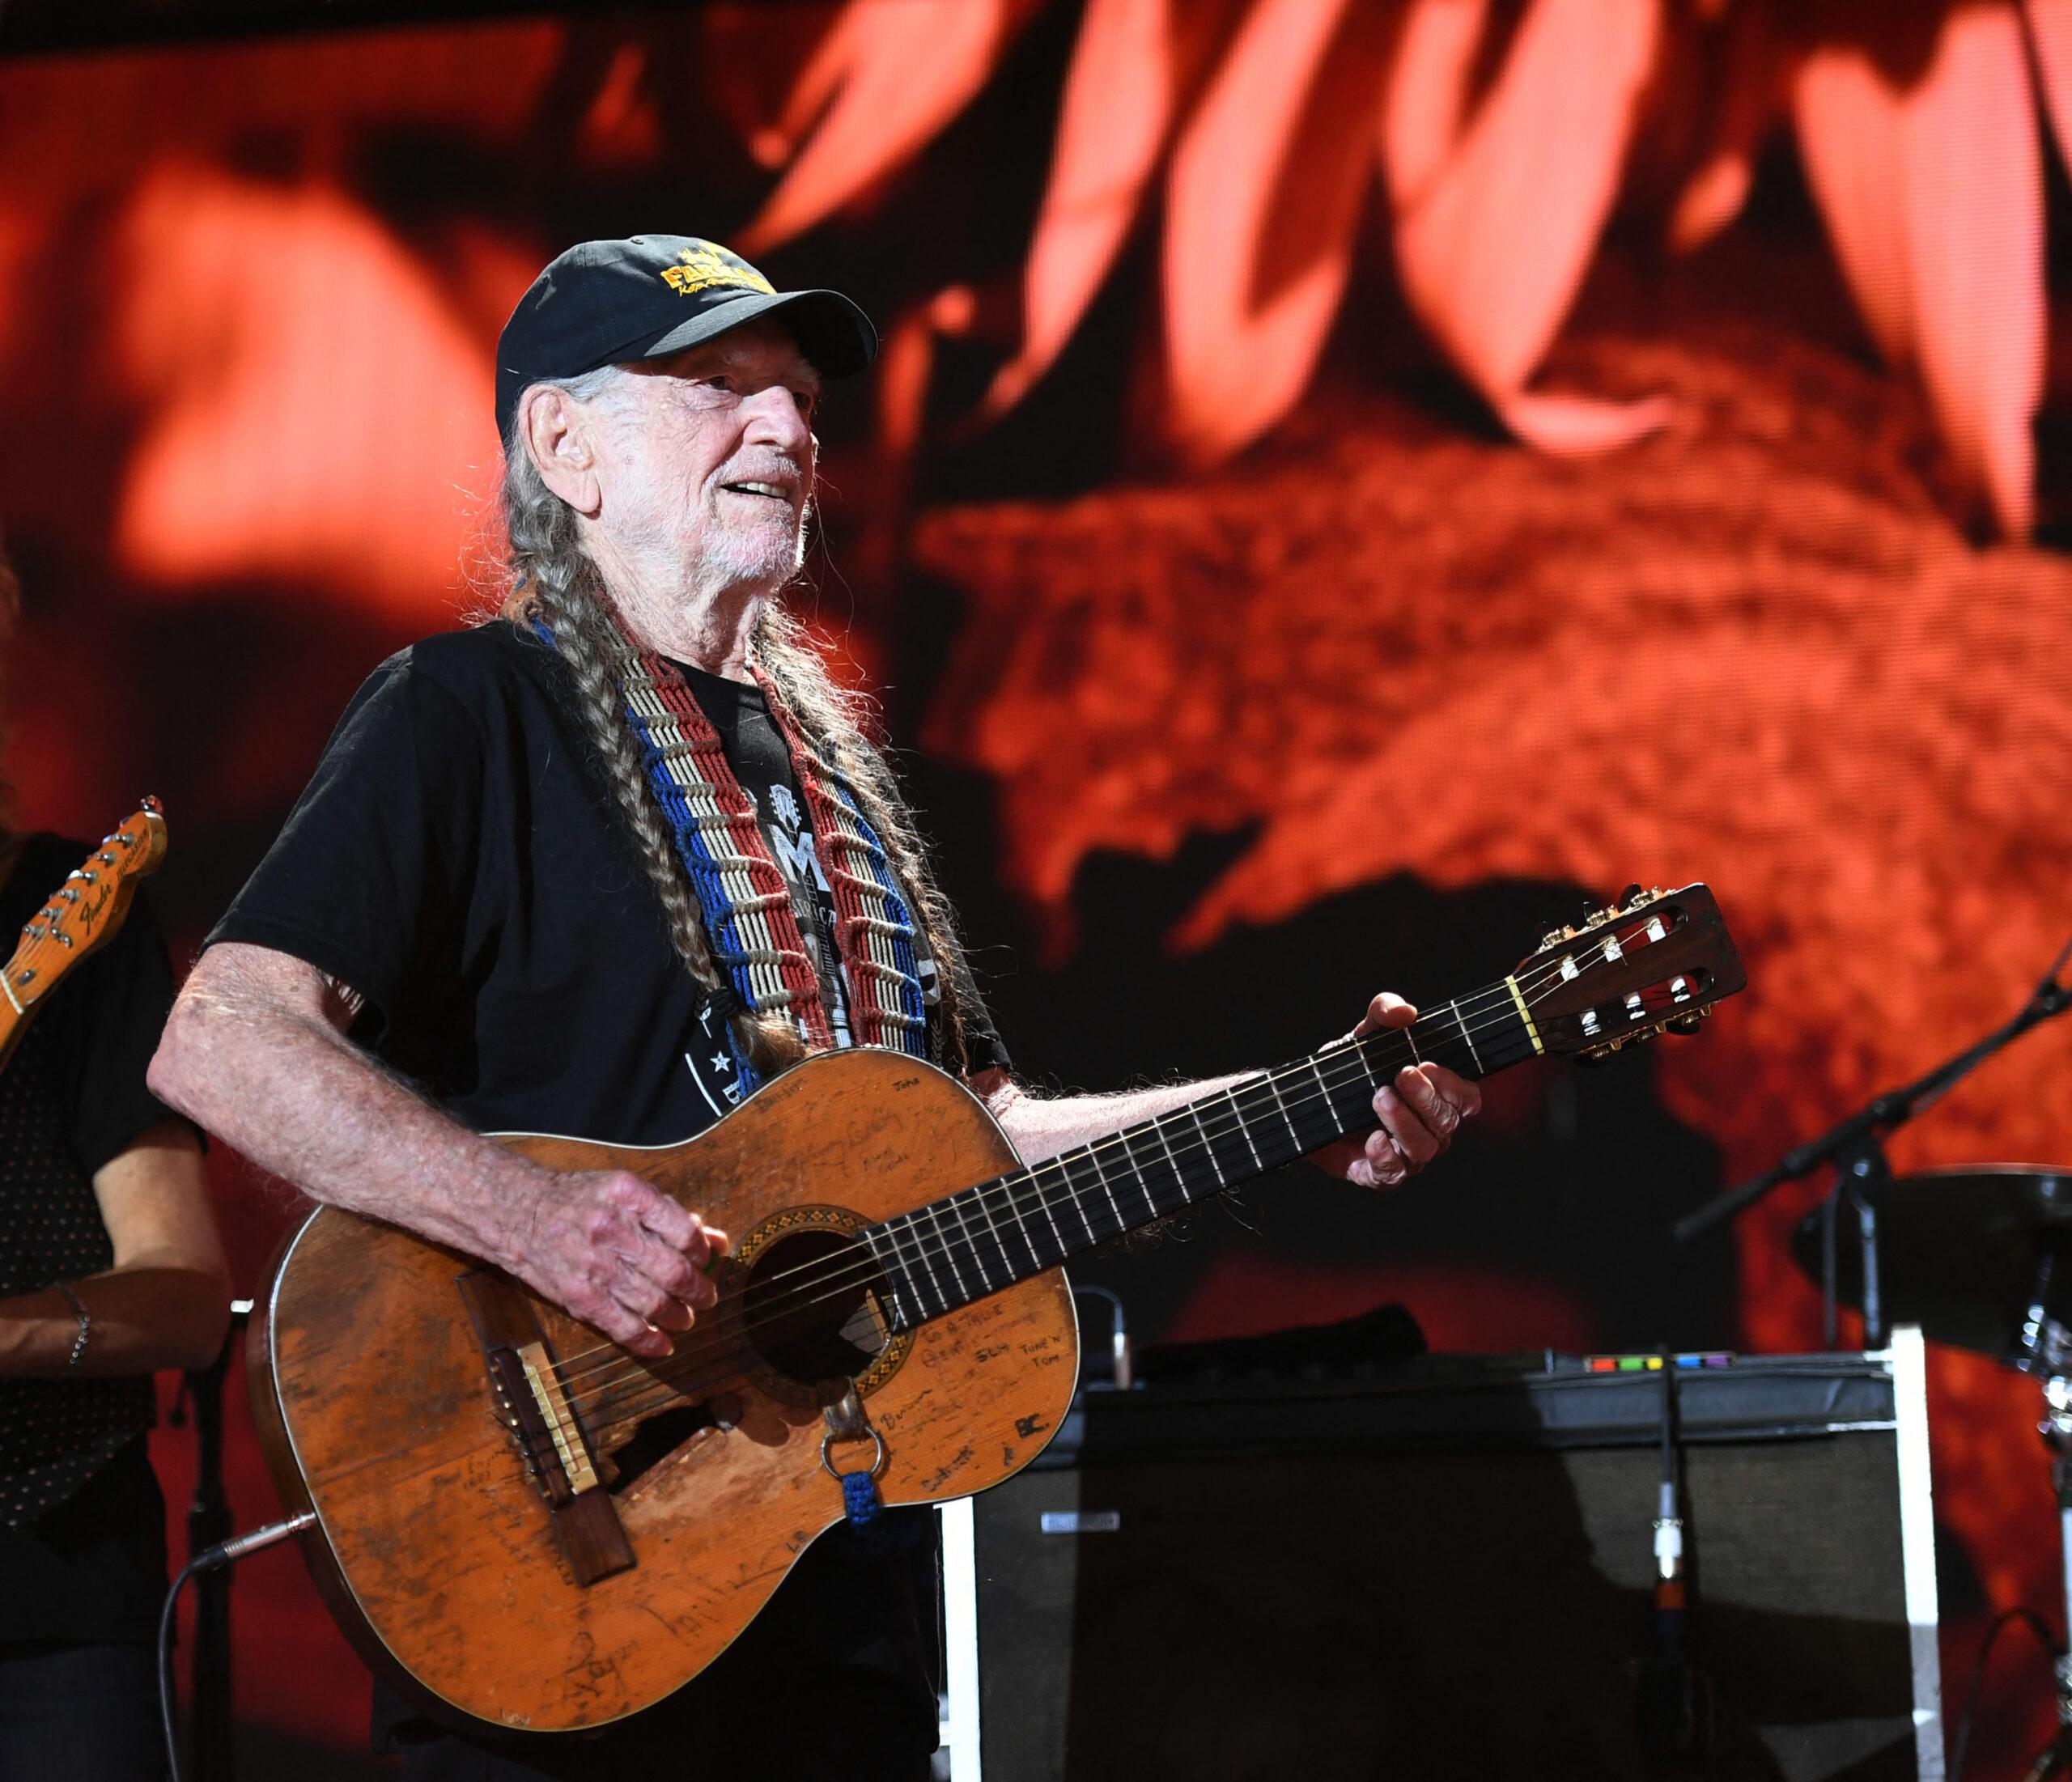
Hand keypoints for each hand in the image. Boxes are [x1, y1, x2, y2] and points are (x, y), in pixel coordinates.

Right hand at [506, 1168, 729, 1357]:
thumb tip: (717, 1242)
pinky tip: (663, 1344)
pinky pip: (622, 1326)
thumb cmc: (578, 1199)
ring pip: (653, 1301)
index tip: (706, 1259)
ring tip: (686, 1318)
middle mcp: (612, 1229)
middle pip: (673, 1270)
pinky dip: (648, 1340)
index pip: (683, 1231)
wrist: (517, 1212)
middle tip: (707, 1297)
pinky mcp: (578, 1296)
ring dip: (678, 1316)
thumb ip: (672, 1215)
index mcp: (628, 1196)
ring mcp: (594, 1265)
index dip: (703, 1251)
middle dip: (698, 1290)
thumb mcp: (625, 1192)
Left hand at [1309, 992, 1482, 1188]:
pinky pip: (1392, 1176)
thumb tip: (1405, 1011)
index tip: (1426, 1064)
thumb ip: (1385, 1012)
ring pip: (1423, 1150)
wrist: (1308, 1098)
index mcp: (1436, 1098)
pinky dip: (1385, 1158)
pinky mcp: (1376, 1173)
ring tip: (1379, 1097)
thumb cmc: (1351, 1068)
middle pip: (1446, 1124)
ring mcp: (1405, 1155)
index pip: (1467, 1100)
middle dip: (1425, 1098)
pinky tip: (1373, 1137)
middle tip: (1400, 1075)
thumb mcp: (1365, 1034)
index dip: (1454, 1086)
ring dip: (1404, 1123)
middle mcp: (1428, 1130)